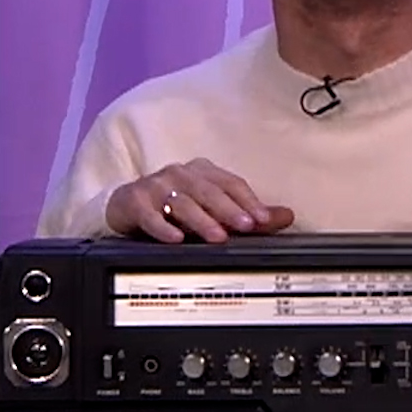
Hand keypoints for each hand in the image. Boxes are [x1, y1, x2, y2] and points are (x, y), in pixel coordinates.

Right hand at [104, 158, 293, 242]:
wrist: (125, 206)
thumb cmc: (172, 206)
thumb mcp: (211, 209)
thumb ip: (248, 214)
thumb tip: (286, 216)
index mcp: (202, 172)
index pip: (230, 183)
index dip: (248, 201)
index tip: (263, 219)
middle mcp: (180, 174)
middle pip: (208, 191)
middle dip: (229, 209)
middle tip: (246, 226)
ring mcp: (155, 186)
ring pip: (182, 203)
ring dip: (201, 220)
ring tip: (217, 237)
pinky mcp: (134, 201)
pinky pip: (149, 215)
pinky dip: (162, 227)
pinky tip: (175, 239)